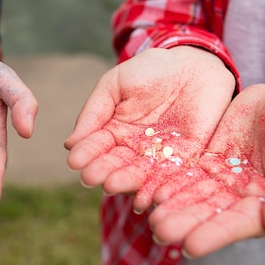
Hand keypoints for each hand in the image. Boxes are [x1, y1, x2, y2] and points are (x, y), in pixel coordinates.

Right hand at [64, 46, 235, 211]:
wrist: (194, 65)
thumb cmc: (149, 70)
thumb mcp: (116, 84)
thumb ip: (95, 111)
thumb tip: (70, 143)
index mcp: (112, 132)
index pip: (96, 146)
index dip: (85, 154)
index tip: (74, 161)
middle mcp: (132, 149)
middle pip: (115, 165)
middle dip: (102, 171)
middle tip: (90, 178)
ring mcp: (157, 157)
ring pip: (139, 174)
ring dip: (125, 182)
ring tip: (111, 186)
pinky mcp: (185, 160)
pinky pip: (170, 178)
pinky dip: (158, 190)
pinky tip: (146, 200)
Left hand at [149, 82, 264, 255]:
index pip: (240, 224)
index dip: (216, 234)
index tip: (191, 246)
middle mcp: (242, 198)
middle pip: (210, 214)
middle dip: (185, 223)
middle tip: (159, 232)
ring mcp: (222, 181)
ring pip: (193, 197)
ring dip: (172, 208)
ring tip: (149, 218)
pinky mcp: (207, 163)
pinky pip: (185, 175)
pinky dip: (168, 184)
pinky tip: (149, 192)